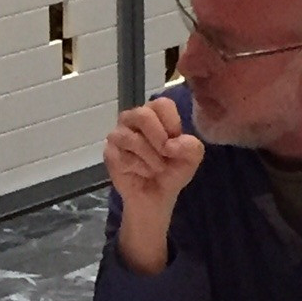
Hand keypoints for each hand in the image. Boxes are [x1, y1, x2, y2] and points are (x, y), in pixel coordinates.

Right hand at [104, 97, 204, 211]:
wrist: (157, 196)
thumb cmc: (172, 171)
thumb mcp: (192, 157)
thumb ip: (190, 145)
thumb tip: (171, 144)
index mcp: (155, 114)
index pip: (162, 104)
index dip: (172, 124)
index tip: (175, 141)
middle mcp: (133, 120)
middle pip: (142, 114)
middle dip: (158, 137)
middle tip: (166, 153)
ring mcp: (118, 135)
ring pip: (130, 138)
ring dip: (150, 157)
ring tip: (157, 168)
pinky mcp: (109, 153)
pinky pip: (123, 157)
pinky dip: (139, 168)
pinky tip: (143, 173)